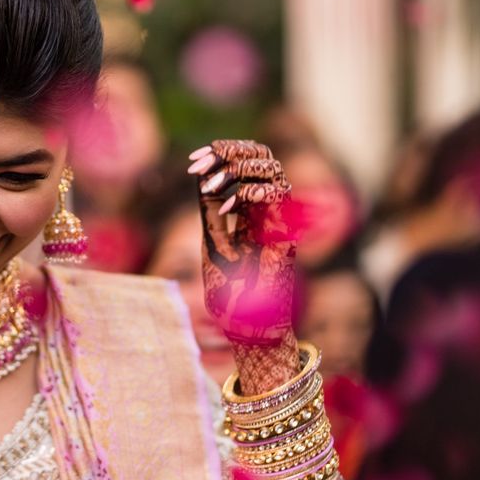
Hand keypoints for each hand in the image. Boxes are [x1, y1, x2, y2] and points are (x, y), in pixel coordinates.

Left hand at [188, 140, 296, 347]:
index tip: (193, 160)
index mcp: (251, 208)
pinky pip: (276, 194)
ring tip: (209, 184)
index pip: (247, 160)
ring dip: (236, 167)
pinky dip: (247, 191)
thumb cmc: (229, 290)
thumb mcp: (212, 240)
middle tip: (200, 162)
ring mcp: (279, 220)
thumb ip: (210, 209)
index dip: (223, 152)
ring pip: (271, 167)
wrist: (244, 328)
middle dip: (230, 150)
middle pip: (262, 154)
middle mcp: (268, 210)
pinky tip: (225, 205)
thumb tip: (200, 175)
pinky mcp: (286, 234)